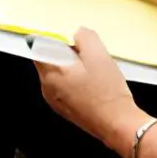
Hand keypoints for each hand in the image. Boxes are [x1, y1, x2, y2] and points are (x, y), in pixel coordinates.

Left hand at [34, 28, 148, 154]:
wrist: (118, 124)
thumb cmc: (107, 93)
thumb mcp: (99, 55)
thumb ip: (85, 37)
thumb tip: (78, 33)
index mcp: (50, 72)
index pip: (38, 48)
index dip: (53, 40)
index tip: (67, 39)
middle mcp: (47, 88)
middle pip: (49, 61)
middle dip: (65, 54)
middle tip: (85, 55)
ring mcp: (55, 100)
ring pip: (58, 75)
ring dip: (72, 68)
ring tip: (93, 72)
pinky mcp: (66, 109)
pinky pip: (65, 88)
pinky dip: (76, 82)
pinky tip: (93, 84)